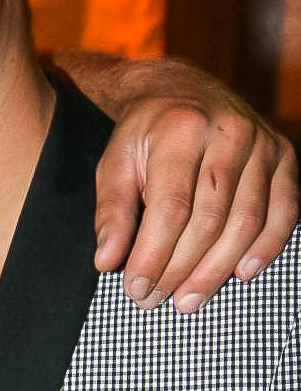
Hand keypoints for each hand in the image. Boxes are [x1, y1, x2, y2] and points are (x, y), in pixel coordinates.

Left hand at [92, 69, 297, 311]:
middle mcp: (229, 133)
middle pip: (209, 220)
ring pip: (245, 222)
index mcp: (181, 130)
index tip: (136, 288)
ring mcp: (263, 143)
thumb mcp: (115, 163)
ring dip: (216, 270)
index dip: (153, 255)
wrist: (183, 90)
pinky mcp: (285, 155)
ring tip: (188, 300)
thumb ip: (112, 212)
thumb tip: (107, 261)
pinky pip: (284, 211)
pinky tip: (241, 274)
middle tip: (155, 300)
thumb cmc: (146, 134)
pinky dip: (266, 247)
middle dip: (180, 269)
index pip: (170, 208)